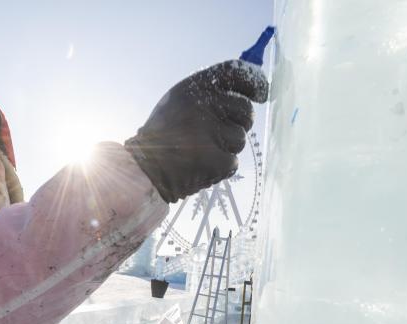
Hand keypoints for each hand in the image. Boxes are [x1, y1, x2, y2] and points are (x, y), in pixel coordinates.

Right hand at [125, 59, 268, 202]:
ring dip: (227, 147)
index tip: (261, 93)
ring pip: (241, 138)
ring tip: (201, 149)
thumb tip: (251, 91)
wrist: (145, 168)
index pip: (236, 72)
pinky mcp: (218, 159)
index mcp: (194, 86)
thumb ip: (211, 91)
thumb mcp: (181, 100)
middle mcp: (204, 105)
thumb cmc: (165, 133)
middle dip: (239, 123)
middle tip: (215, 132)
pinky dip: (221, 166)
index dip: (255, 82)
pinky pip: (233, 161)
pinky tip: (201, 164)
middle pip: (246, 110)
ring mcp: (212, 133)